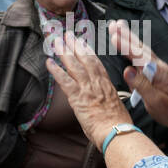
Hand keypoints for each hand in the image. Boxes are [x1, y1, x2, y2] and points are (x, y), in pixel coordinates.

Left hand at [46, 32, 131, 146]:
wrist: (116, 132)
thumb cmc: (118, 126)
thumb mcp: (116, 108)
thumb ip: (107, 101)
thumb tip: (102, 102)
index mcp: (107, 85)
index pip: (97, 63)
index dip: (88, 51)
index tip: (82, 42)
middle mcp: (97, 83)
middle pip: (85, 59)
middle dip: (76, 45)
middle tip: (68, 35)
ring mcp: (87, 89)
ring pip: (75, 65)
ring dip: (65, 52)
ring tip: (57, 41)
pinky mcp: (78, 98)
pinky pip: (64, 81)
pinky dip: (56, 70)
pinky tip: (49, 62)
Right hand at [107, 20, 167, 134]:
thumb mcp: (154, 101)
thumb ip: (141, 84)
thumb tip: (126, 70)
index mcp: (158, 72)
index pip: (139, 56)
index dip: (126, 46)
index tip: (114, 36)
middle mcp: (158, 66)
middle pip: (140, 48)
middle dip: (126, 35)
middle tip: (113, 24)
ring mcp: (158, 67)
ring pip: (141, 50)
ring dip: (129, 38)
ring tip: (119, 26)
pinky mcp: (156, 71)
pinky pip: (142, 56)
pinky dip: (134, 47)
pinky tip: (129, 42)